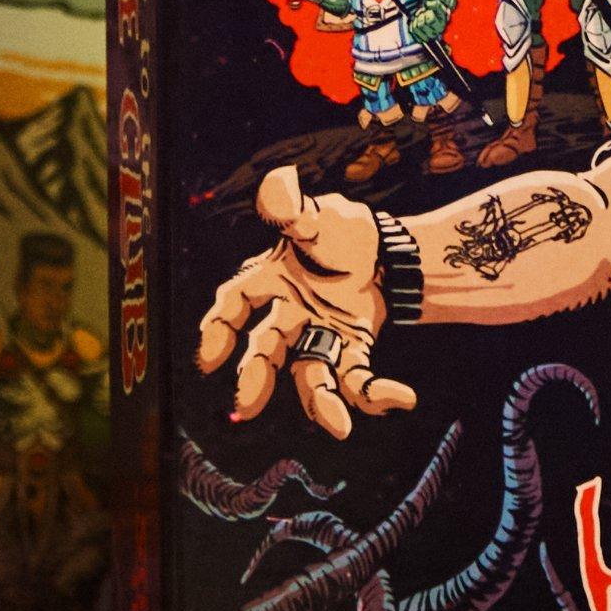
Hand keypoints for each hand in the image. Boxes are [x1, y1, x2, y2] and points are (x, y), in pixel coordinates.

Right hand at [199, 167, 412, 442]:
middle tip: (245, 405)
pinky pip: (357, 378)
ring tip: (337, 426)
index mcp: (270, 280)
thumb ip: (295, 207)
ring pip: (310, 375)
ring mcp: (318, 337)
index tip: (209, 357)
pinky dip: (376, 394)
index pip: (235, 304)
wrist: (385, 250)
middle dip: (254, 376)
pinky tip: (401, 398)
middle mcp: (288, 316)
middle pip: (266, 349)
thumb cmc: (340, 232)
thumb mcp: (319, 216)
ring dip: (319, 402)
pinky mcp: (351, 350)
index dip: (218, 329)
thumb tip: (278, 184)